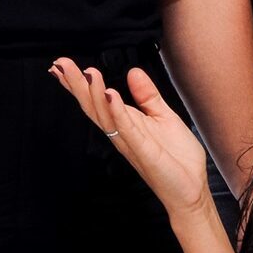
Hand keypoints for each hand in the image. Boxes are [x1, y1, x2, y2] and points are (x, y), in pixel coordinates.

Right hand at [51, 60, 211, 220]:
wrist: (191, 188)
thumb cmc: (176, 158)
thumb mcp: (163, 116)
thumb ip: (147, 95)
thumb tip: (133, 71)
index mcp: (124, 124)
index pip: (97, 101)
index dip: (79, 84)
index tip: (62, 66)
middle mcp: (121, 133)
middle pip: (93, 106)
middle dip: (77, 86)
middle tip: (61, 64)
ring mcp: (130, 142)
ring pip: (105, 116)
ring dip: (95, 94)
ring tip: (87, 73)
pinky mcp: (144, 151)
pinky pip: (127, 128)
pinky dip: (117, 111)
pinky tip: (110, 93)